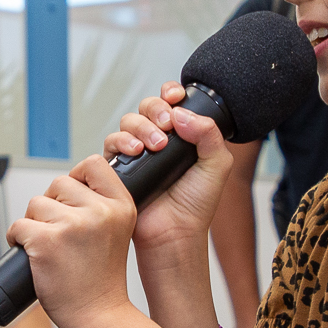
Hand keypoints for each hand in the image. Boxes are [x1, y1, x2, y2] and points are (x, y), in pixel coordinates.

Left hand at [4, 155, 139, 327]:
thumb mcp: (116, 232)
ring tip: (48, 247)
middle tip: (58, 233)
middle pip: (58, 183)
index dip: (76, 177)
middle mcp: (100, 211)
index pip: (93, 164)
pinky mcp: (47, 241)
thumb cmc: (101, 279)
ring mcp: (73, 225)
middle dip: (51, 205)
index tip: (71, 199)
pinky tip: (30, 253)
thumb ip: (99, 206)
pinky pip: (19, 225)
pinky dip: (16, 237)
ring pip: (36, 203)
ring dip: (33, 223)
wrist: (99, 316)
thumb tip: (65, 186)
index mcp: (121, 205)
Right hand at [102, 82, 234, 254]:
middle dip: (155, 109)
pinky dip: (121, 141)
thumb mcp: (216, 165)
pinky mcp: (118, 167)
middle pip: (147, 107)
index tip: (175, 97)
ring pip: (128, 121)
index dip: (170, 93)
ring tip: (154, 146)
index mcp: (180, 136)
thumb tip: (181, 113)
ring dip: (141, 127)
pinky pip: (111, 143)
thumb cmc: (196, 205)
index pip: (171, 103)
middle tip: (167, 126)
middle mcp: (157, 141)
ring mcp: (136, 153)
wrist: (175, 233)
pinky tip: (136, 151)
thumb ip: (209, 134)